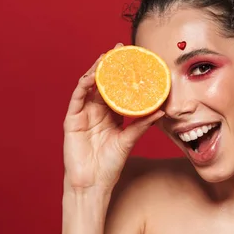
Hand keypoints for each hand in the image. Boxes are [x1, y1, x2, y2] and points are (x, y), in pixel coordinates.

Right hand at [63, 44, 163, 195]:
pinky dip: (83, 86)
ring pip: (89, 86)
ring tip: (106, 57)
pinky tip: (90, 76)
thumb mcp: (129, 140)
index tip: (134, 58)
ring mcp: (83, 114)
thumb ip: (142, 124)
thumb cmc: (110, 165)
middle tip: (120, 49)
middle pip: (103, 82)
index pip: (117, 88)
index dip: (123, 73)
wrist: (93, 184)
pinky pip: (77, 98)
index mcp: (111, 114)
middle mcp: (96, 111)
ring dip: (96, 70)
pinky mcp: (71, 120)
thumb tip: (162, 110)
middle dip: (110, 65)